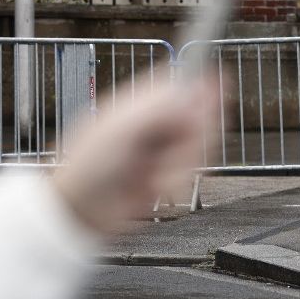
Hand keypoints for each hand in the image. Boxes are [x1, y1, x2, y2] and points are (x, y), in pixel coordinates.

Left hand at [52, 77, 217, 234]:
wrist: (82, 212)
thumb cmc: (90, 167)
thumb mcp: (123, 127)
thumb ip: (160, 106)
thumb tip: (193, 89)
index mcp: (140, 105)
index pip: (180, 86)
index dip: (201, 87)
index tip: (218, 90)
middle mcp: (155, 125)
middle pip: (198, 119)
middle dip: (193, 138)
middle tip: (177, 148)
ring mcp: (162, 151)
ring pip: (198, 148)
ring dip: (180, 165)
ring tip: (153, 175)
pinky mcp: (168, 175)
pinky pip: (191, 173)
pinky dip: (175, 181)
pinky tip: (153, 186)